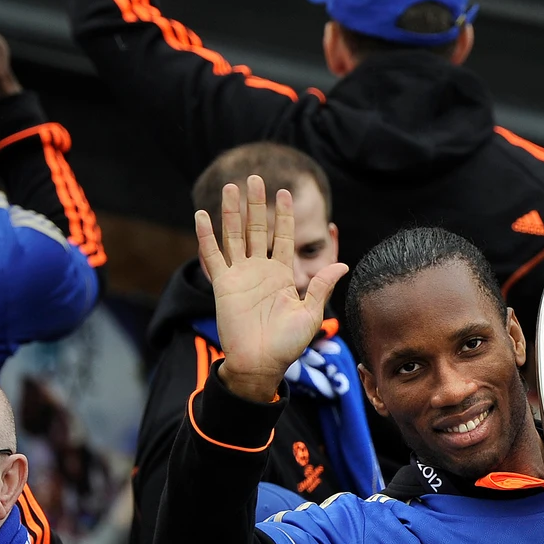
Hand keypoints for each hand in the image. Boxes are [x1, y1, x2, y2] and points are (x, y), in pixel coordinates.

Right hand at [194, 177, 345, 403]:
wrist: (261, 364)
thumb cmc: (287, 344)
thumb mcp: (310, 313)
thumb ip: (321, 286)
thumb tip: (342, 265)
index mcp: (282, 275)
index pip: (282, 237)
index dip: (283, 215)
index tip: (284, 192)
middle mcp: (259, 270)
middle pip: (256, 229)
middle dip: (256, 204)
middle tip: (254, 178)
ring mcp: (240, 276)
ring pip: (234, 236)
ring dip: (230, 212)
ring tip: (230, 187)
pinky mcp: (223, 285)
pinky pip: (213, 256)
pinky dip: (206, 236)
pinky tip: (201, 216)